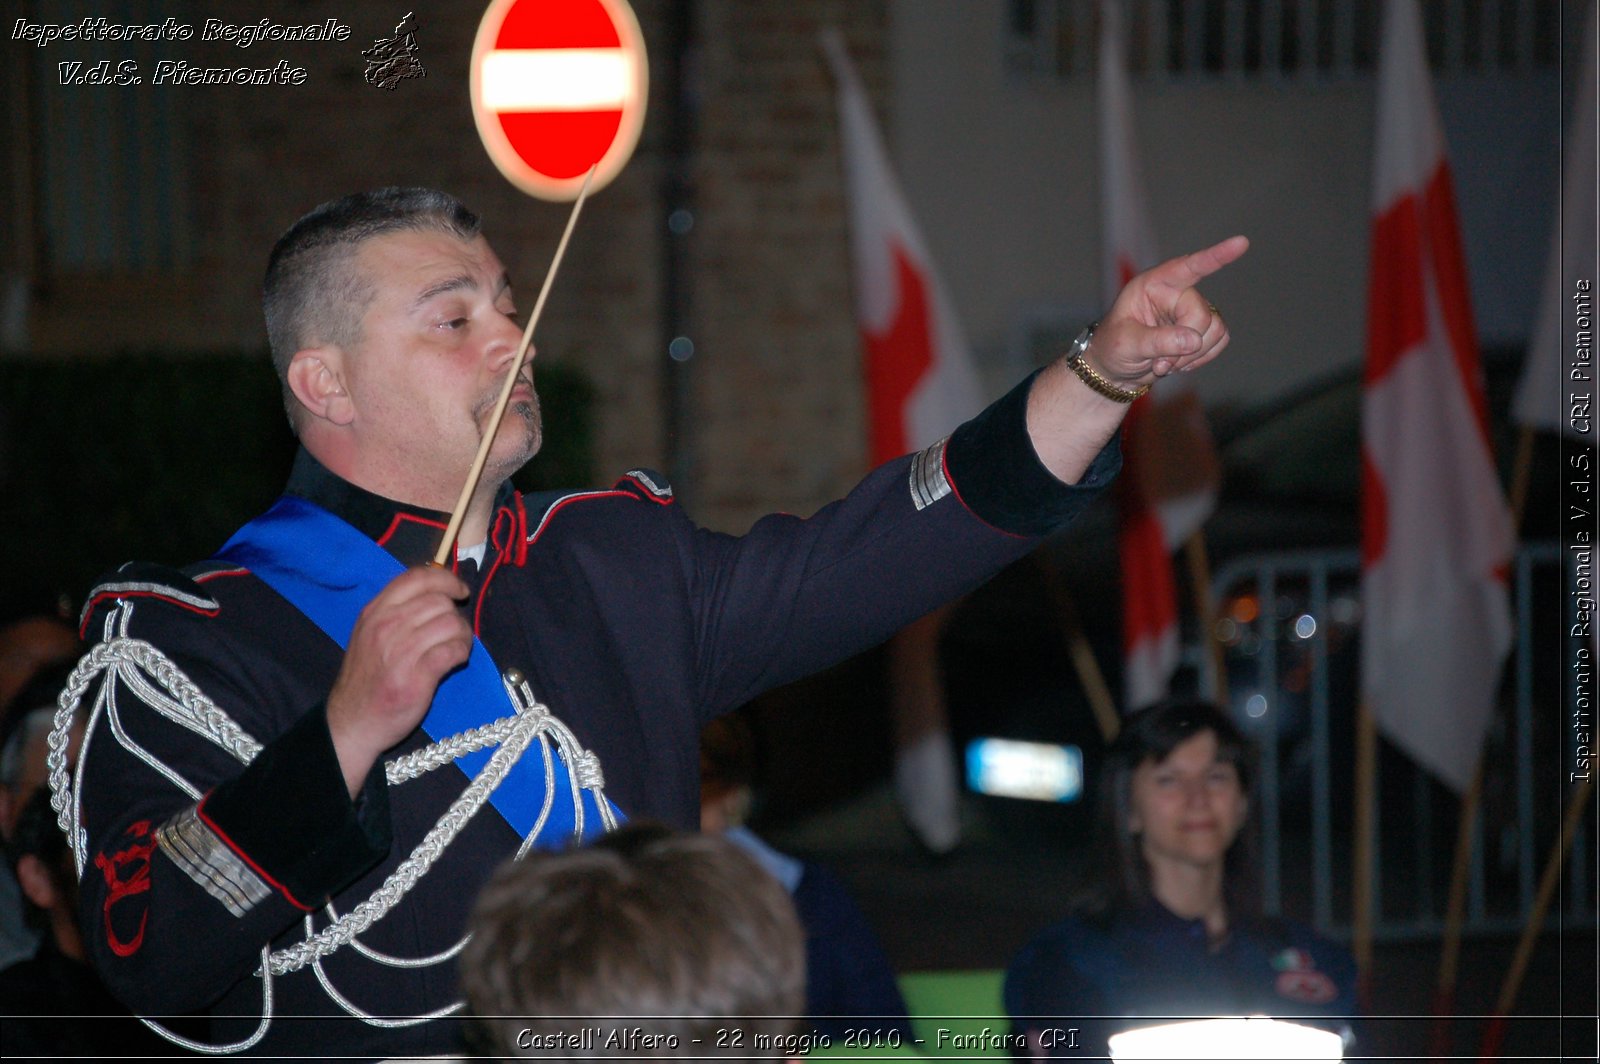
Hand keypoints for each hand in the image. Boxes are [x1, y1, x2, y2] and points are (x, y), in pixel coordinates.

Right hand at [326, 566, 471, 796]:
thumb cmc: (366, 678)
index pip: (417, 577)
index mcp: (375, 612)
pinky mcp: (416, 677)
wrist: (351, 722)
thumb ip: (397, 611)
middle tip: (455, 631)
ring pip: (451, 624)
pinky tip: (455, 660)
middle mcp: (386, 626)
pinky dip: (461, 652)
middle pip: (439, 601)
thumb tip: (438, 593)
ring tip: (457, 646)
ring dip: (463, 634)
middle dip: (456, 614)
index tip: (460, 591)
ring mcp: (400, 652)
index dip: (446, 579)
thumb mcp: (369, 634)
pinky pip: (453, 650)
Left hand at [1086, 235, 1248, 389]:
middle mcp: (1176, 293)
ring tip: (1164, 365)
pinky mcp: (1202, 329)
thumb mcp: (1126, 344)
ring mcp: (1191, 310)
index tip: (1241, 242)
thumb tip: (1193, 340)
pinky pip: (1220, 340)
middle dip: (1185, 346)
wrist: (1115, 370)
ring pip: (1216, 329)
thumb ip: (1158, 341)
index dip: (1215, 256)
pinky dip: (1201, 358)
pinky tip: (1179, 363)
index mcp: (1154, 285)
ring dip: (1192, 355)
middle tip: (1160, 365)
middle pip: (1201, 315)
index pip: (1187, 267)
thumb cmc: (1112, 348)